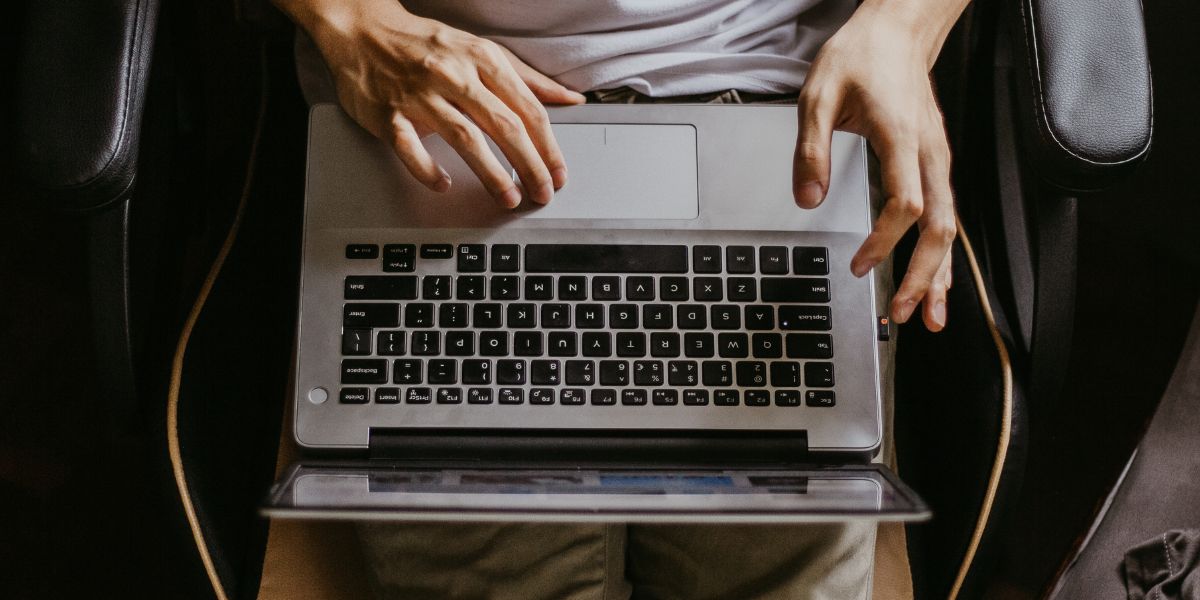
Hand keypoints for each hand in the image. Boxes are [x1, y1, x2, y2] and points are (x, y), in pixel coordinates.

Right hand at [277, 0, 584, 206]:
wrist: (362, 29)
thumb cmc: (427, 45)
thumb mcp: (481, 51)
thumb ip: (527, 79)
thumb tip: (570, 98)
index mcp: (481, 58)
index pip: (527, 108)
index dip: (548, 146)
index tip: (558, 173)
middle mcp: (453, 74)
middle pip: (503, 125)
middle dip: (530, 165)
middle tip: (543, 193)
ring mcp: (419, 95)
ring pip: (465, 137)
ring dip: (492, 173)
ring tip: (509, 197)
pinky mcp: (388, 114)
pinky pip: (410, 147)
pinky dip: (427, 169)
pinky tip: (444, 184)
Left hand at [793, 3, 962, 331]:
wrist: (898, 31)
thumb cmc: (861, 57)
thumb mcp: (818, 96)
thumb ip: (811, 150)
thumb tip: (807, 200)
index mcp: (901, 135)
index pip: (904, 201)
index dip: (884, 239)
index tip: (859, 265)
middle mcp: (929, 152)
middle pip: (939, 225)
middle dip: (924, 274)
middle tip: (904, 313)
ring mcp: (938, 158)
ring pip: (949, 226)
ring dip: (939, 274)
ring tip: (929, 317)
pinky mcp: (936, 163)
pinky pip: (945, 215)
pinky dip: (942, 254)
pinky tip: (935, 281)